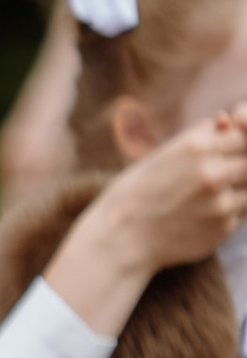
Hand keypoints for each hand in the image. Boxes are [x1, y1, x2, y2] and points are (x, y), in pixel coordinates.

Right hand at [45, 114, 246, 333]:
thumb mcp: (165, 152)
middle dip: (241, 164)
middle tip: (222, 172)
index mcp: (197, 146)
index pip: (246, 132)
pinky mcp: (224, 227)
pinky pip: (243, 212)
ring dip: (240, 187)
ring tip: (211, 193)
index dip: (242, 138)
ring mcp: (221, 202)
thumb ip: (203, 135)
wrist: (122, 237)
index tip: (233, 146)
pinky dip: (230, 209)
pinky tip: (204, 213)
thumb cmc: (141, 190)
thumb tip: (230, 120)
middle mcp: (212, 173)